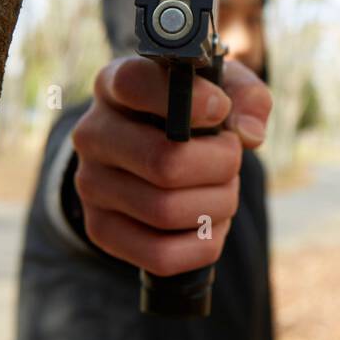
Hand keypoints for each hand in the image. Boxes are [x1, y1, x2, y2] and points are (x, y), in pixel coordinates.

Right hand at [71, 55, 272, 274]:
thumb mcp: (222, 88)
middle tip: (232, 158)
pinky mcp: (99, 230)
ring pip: (166, 212)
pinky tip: (210, 223)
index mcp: (115, 84)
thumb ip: (247, 97)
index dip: (189, 100)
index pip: (134, 83)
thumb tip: (249, 134)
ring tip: (223, 189)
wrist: (155, 151)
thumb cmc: (193, 114)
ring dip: (218, 204)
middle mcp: (93, 133)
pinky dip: (202, 244)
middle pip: (165, 163)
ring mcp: (91, 185)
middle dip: (220, 165)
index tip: (220, 109)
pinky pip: (161, 256)